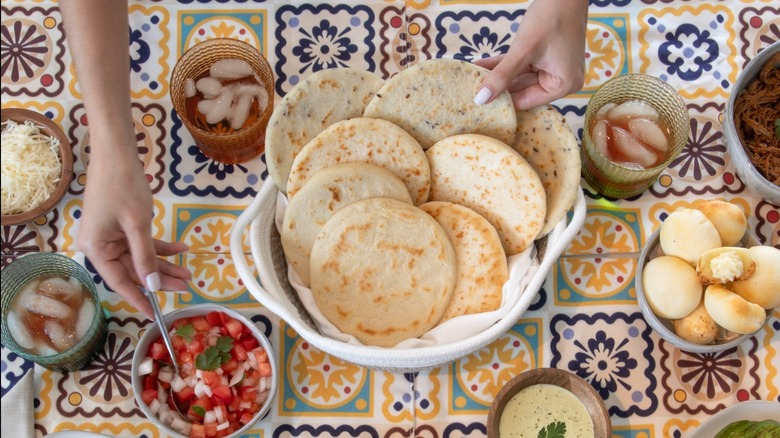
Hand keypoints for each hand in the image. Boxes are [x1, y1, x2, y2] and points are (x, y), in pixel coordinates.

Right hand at [77, 142, 190, 318]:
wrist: (117, 154)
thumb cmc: (123, 186)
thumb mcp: (137, 224)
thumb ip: (145, 256)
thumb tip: (152, 285)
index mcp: (95, 249)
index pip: (120, 282)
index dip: (139, 298)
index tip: (155, 314)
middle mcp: (99, 246)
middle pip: (133, 270)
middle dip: (160, 279)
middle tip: (186, 287)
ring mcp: (110, 237)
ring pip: (141, 258)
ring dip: (165, 264)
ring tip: (189, 274)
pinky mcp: (120, 228)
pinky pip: (142, 243)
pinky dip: (161, 247)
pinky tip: (181, 249)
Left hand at [474, 0, 587, 109]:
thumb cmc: (550, 18)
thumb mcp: (523, 50)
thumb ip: (502, 76)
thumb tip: (481, 99)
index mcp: (563, 85)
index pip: (526, 101)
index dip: (502, 102)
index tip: (478, 104)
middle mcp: (561, 80)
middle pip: (522, 90)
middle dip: (497, 87)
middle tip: (471, 91)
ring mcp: (553, 68)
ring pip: (519, 77)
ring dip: (497, 75)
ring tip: (472, 77)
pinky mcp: (544, 57)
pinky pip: (521, 65)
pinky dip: (504, 64)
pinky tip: (482, 65)